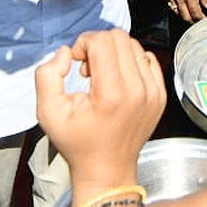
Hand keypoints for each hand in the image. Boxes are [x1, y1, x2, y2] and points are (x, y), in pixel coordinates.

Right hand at [35, 29, 164, 189]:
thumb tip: (65, 53)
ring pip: (134, 45)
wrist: (107, 169)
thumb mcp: (48, 112)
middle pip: (119, 37)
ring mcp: (153, 93)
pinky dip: (130, 61)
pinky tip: (117, 79)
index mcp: (112, 94)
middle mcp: (138, 90)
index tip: (75, 62)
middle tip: (87, 67)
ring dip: (113, 53)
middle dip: (97, 44)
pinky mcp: (160, 96)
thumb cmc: (77, 143)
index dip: (82, 43)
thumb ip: (47, 75)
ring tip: (101, 74)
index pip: (102, 41)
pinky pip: (148, 59)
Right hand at [163, 0, 206, 22]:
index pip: (196, 13)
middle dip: (192, 20)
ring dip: (184, 15)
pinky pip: (170, 4)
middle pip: (185, 16)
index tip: (205, 20)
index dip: (201, 19)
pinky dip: (176, 9)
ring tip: (190, 15)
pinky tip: (180, 7)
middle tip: (198, 20)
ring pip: (177, 12)